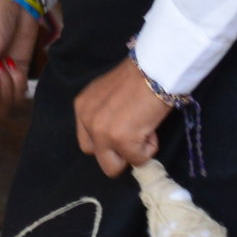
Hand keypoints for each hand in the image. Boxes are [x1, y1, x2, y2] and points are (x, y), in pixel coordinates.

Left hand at [75, 57, 172, 177]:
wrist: (154, 69)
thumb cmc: (138, 77)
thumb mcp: (109, 95)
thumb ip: (105, 114)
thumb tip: (117, 136)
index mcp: (82, 107)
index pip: (87, 140)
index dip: (108, 141)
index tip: (125, 130)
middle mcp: (87, 120)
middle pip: (96, 156)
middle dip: (117, 153)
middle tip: (135, 135)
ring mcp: (101, 132)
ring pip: (113, 166)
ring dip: (132, 153)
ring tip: (144, 130)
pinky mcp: (121, 140)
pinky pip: (137, 160)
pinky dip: (149, 148)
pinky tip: (151, 127)